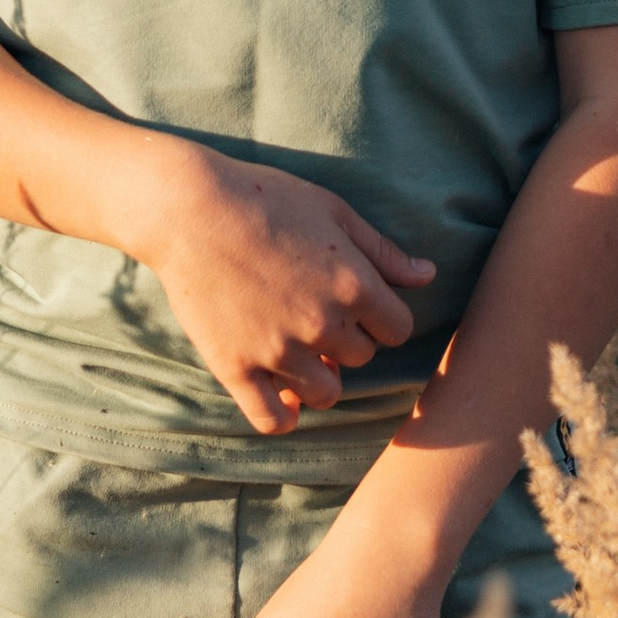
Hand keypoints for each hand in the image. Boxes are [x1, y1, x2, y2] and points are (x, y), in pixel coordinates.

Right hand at [126, 143, 432, 437]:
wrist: (189, 208)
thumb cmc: (265, 198)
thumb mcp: (334, 211)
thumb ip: (383, 251)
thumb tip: (428, 275)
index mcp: (355, 285)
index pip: (398, 329)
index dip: (381, 317)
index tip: (358, 304)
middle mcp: (323, 325)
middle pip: (362, 357)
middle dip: (348, 339)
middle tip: (317, 313)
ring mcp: (279, 351)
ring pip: (327, 393)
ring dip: (321, 376)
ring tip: (300, 350)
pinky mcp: (236, 368)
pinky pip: (273, 419)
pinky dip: (284, 416)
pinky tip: (283, 396)